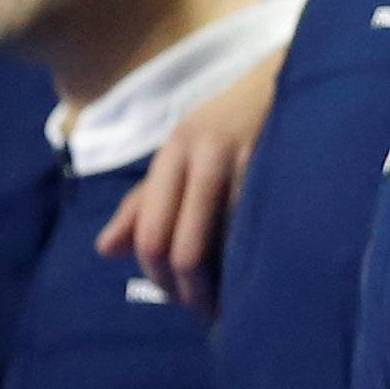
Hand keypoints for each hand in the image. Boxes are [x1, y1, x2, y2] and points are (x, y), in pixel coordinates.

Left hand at [93, 49, 283, 316]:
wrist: (285, 80)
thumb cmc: (228, 126)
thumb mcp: (182, 155)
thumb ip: (144, 201)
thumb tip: (104, 249)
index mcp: (171, 154)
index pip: (149, 234)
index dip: (157, 276)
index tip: (175, 295)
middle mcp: (198, 155)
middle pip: (179, 248)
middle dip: (188, 290)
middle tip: (202, 308)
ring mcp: (238, 160)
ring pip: (216, 245)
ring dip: (218, 286)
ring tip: (225, 301)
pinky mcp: (272, 166)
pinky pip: (253, 230)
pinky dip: (248, 261)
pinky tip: (252, 272)